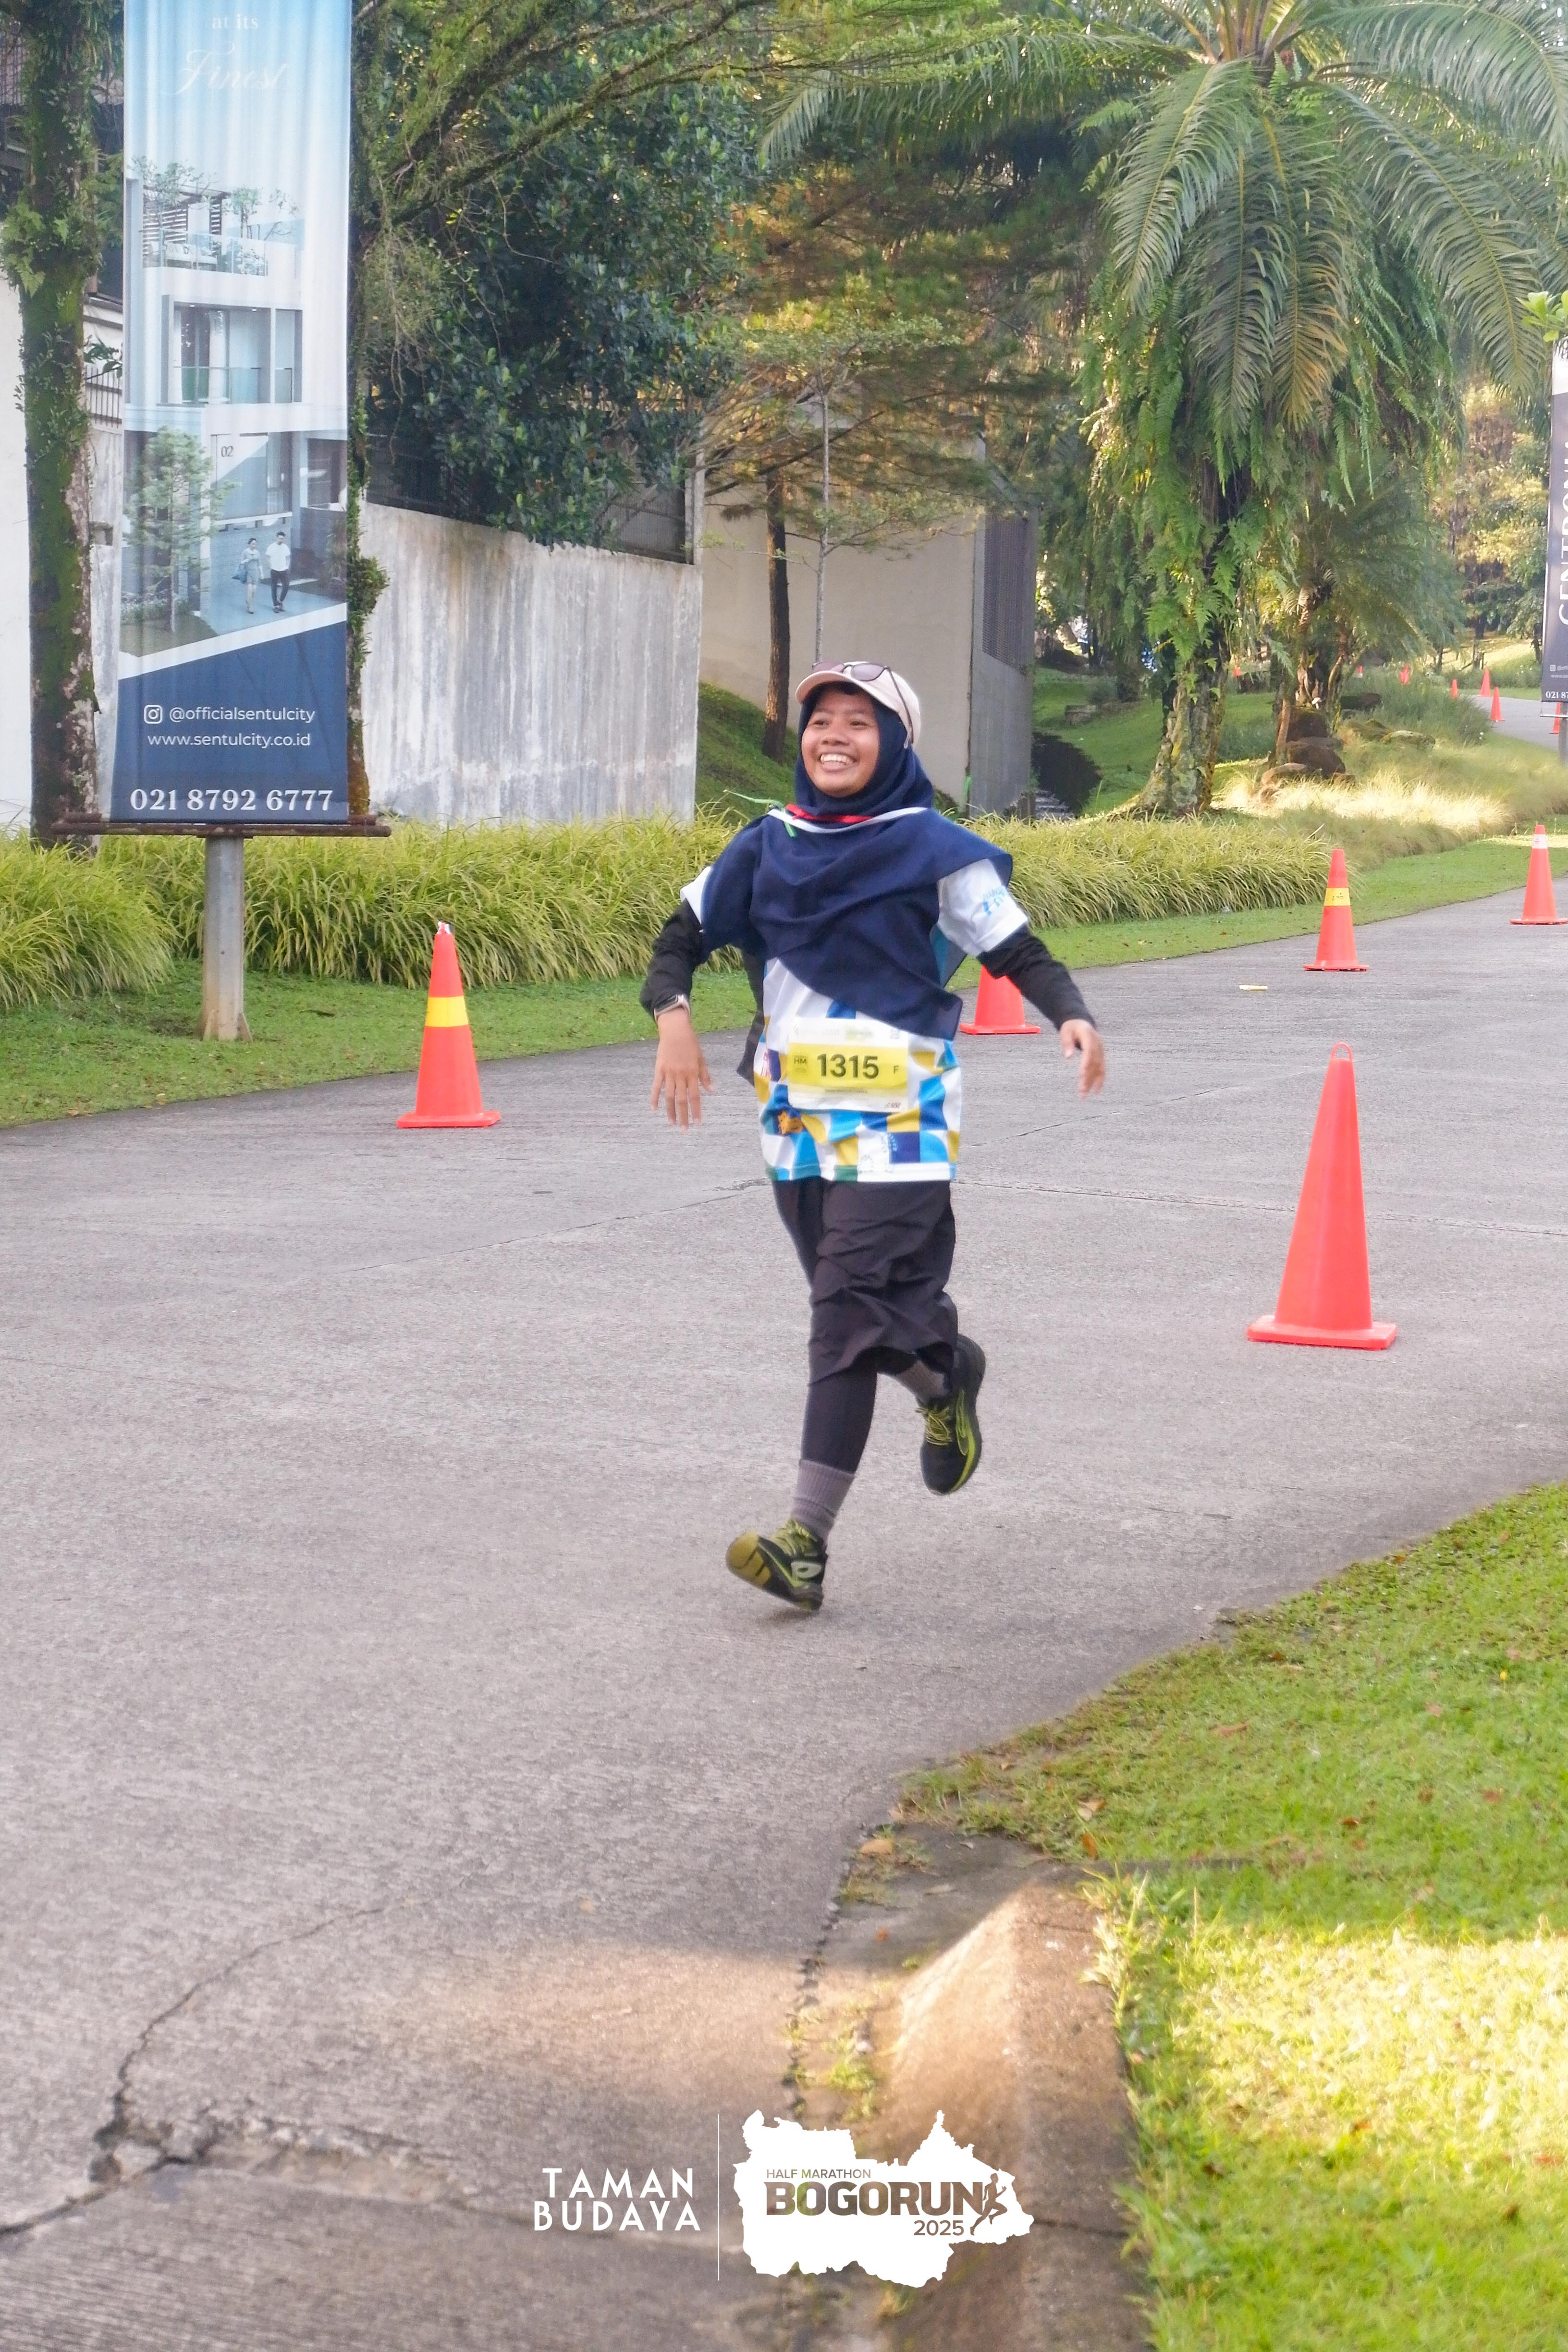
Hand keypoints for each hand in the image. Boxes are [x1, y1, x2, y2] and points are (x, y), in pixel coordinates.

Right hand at [649, 1006, 712, 1126]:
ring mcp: (668, 1073)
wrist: (675, 1030)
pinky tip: (654, 1109)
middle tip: (684, 1129)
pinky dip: (654, 1098)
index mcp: (692, 1073)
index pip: (695, 1096)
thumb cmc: (690, 1044)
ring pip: (669, 1096)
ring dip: (670, 1111)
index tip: (698, 1123)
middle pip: (681, 1100)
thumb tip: (711, 1091)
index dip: (696, 1110)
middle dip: (683, 1116)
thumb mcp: (701, 1059)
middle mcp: (680, 1075)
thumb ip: (704, 1076)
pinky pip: (656, 1086)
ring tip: (672, 1123)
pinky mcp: (659, 1070)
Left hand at [1060, 1019, 1104, 1096]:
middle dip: (1088, 1077)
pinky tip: (1096, 1091)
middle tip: (1081, 1091)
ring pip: (1099, 1068)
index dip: (1086, 1063)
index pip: (1089, 1051)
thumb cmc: (1071, 1028)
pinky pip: (1102, 1069)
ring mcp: (1101, 1051)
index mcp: (1089, 1036)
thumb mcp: (1065, 1031)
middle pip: (1094, 1063)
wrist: (1081, 1022)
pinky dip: (1100, 1080)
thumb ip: (1067, 1043)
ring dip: (1093, 1082)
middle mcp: (1098, 1044)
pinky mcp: (1101, 1056)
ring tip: (1085, 1095)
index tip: (1081, 1074)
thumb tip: (1068, 1057)